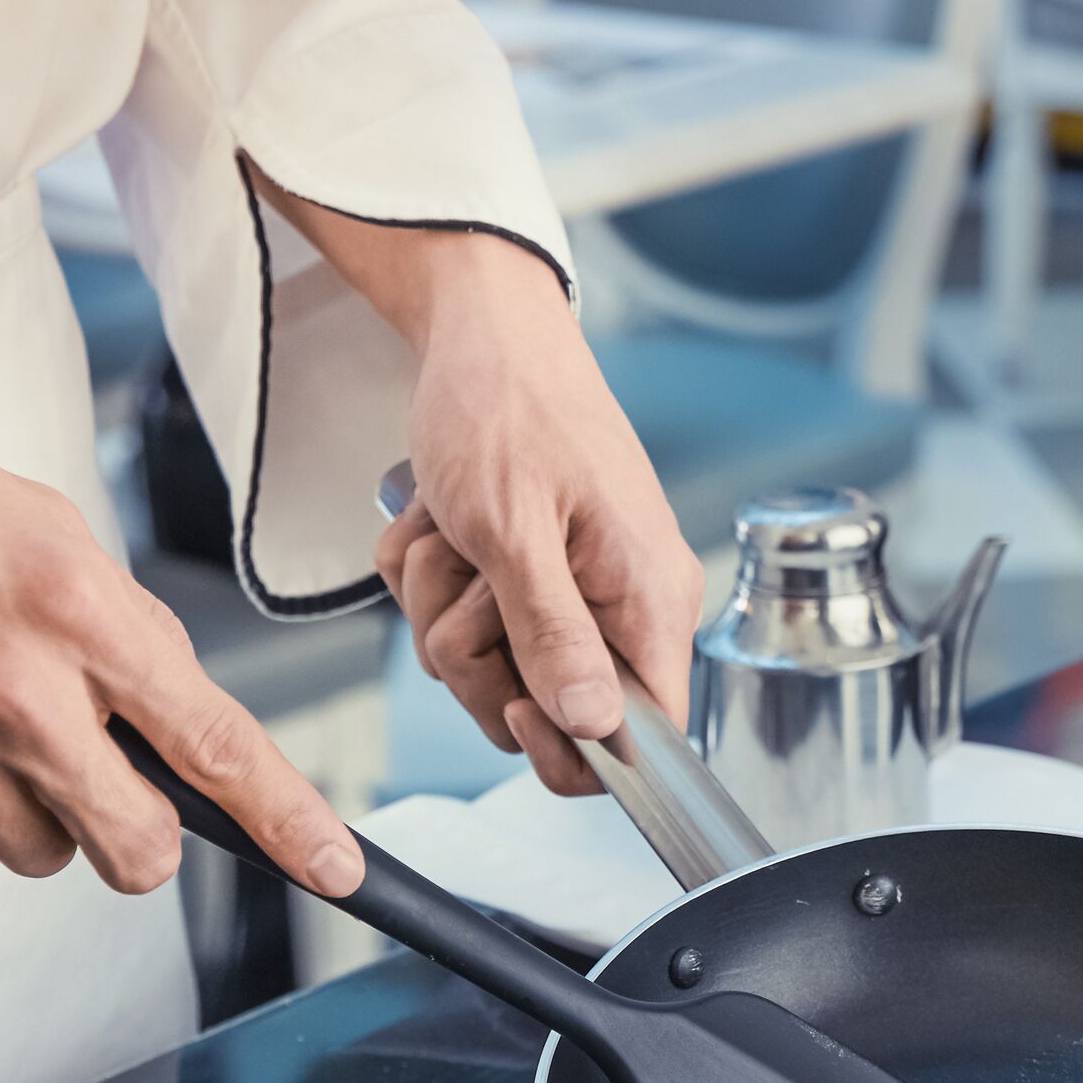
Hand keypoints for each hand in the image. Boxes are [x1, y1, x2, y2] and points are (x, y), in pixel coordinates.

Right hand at [0, 380, 362, 897]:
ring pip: (43, 858)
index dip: (289, 821)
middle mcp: (19, 696)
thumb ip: (111, 628)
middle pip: (138, 846)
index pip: (219, 746)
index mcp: (79, 614)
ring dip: (33, 816)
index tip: (334, 866)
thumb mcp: (39, 524)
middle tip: (101, 779)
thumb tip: (162, 716)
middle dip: (139, 832)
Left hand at [254, 185, 695, 798]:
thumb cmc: (504, 411)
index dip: (573, 746)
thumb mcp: (513, 527)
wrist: (480, 335)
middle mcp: (627, 604)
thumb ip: (553, 632)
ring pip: (489, 667)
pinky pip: (461, 621)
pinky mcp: (532, 575)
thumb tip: (598, 726)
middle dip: (475, 654)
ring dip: (441, 603)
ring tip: (453, 529)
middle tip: (468, 578)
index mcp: (650, 599)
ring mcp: (578, 591)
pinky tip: (442, 520)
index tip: (512, 702)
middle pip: (548, 712)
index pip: (648, 738)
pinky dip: (432, 575)